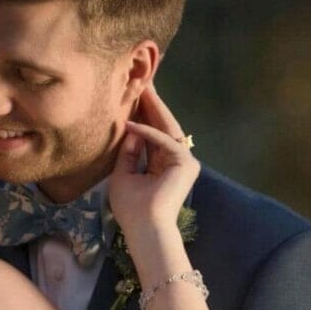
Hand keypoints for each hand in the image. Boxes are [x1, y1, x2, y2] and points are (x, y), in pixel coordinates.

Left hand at [107, 83, 198, 240]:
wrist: (144, 227)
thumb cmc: (131, 208)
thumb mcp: (123, 174)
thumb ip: (127, 152)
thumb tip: (129, 128)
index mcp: (162, 164)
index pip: (154, 133)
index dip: (146, 114)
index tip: (136, 95)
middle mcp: (176, 160)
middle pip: (163, 126)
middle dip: (152, 105)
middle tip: (144, 81)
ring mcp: (184, 161)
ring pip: (167, 128)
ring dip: (154, 109)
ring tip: (143, 88)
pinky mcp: (186, 164)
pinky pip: (164, 142)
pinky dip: (148, 133)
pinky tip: (132, 123)